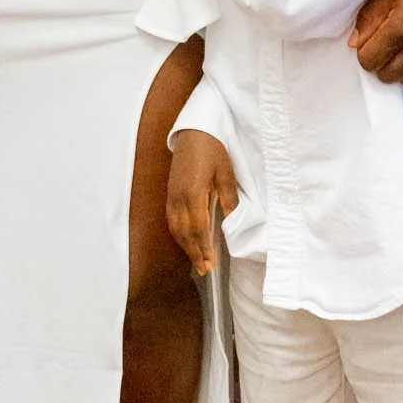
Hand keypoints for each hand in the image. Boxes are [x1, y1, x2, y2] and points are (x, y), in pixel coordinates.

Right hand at [166, 129, 237, 275]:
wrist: (193, 131)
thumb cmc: (212, 149)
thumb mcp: (226, 173)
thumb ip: (228, 198)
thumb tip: (231, 221)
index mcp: (194, 192)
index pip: (198, 228)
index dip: (204, 248)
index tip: (211, 263)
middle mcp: (179, 197)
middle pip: (185, 232)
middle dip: (194, 253)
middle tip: (204, 270)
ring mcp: (172, 195)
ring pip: (175, 228)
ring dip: (185, 246)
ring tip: (197, 261)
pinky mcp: (170, 192)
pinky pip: (171, 219)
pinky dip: (178, 234)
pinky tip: (186, 241)